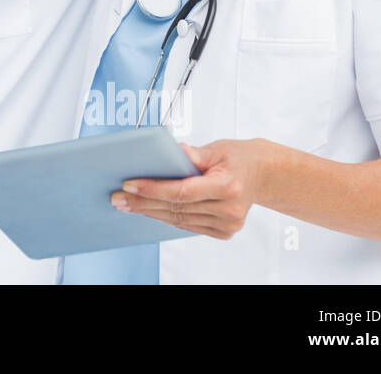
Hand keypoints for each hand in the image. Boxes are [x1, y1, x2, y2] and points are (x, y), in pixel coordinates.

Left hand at [110, 139, 271, 239]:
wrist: (262, 174)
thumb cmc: (238, 158)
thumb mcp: (218, 148)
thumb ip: (194, 153)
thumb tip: (172, 151)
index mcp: (228, 186)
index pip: (182, 191)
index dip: (153, 190)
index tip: (130, 185)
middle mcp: (229, 209)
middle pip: (177, 207)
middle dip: (143, 203)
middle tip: (118, 198)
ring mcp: (228, 224)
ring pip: (179, 219)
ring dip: (151, 212)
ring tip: (127, 204)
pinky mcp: (224, 231)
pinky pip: (187, 225)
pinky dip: (167, 217)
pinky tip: (149, 210)